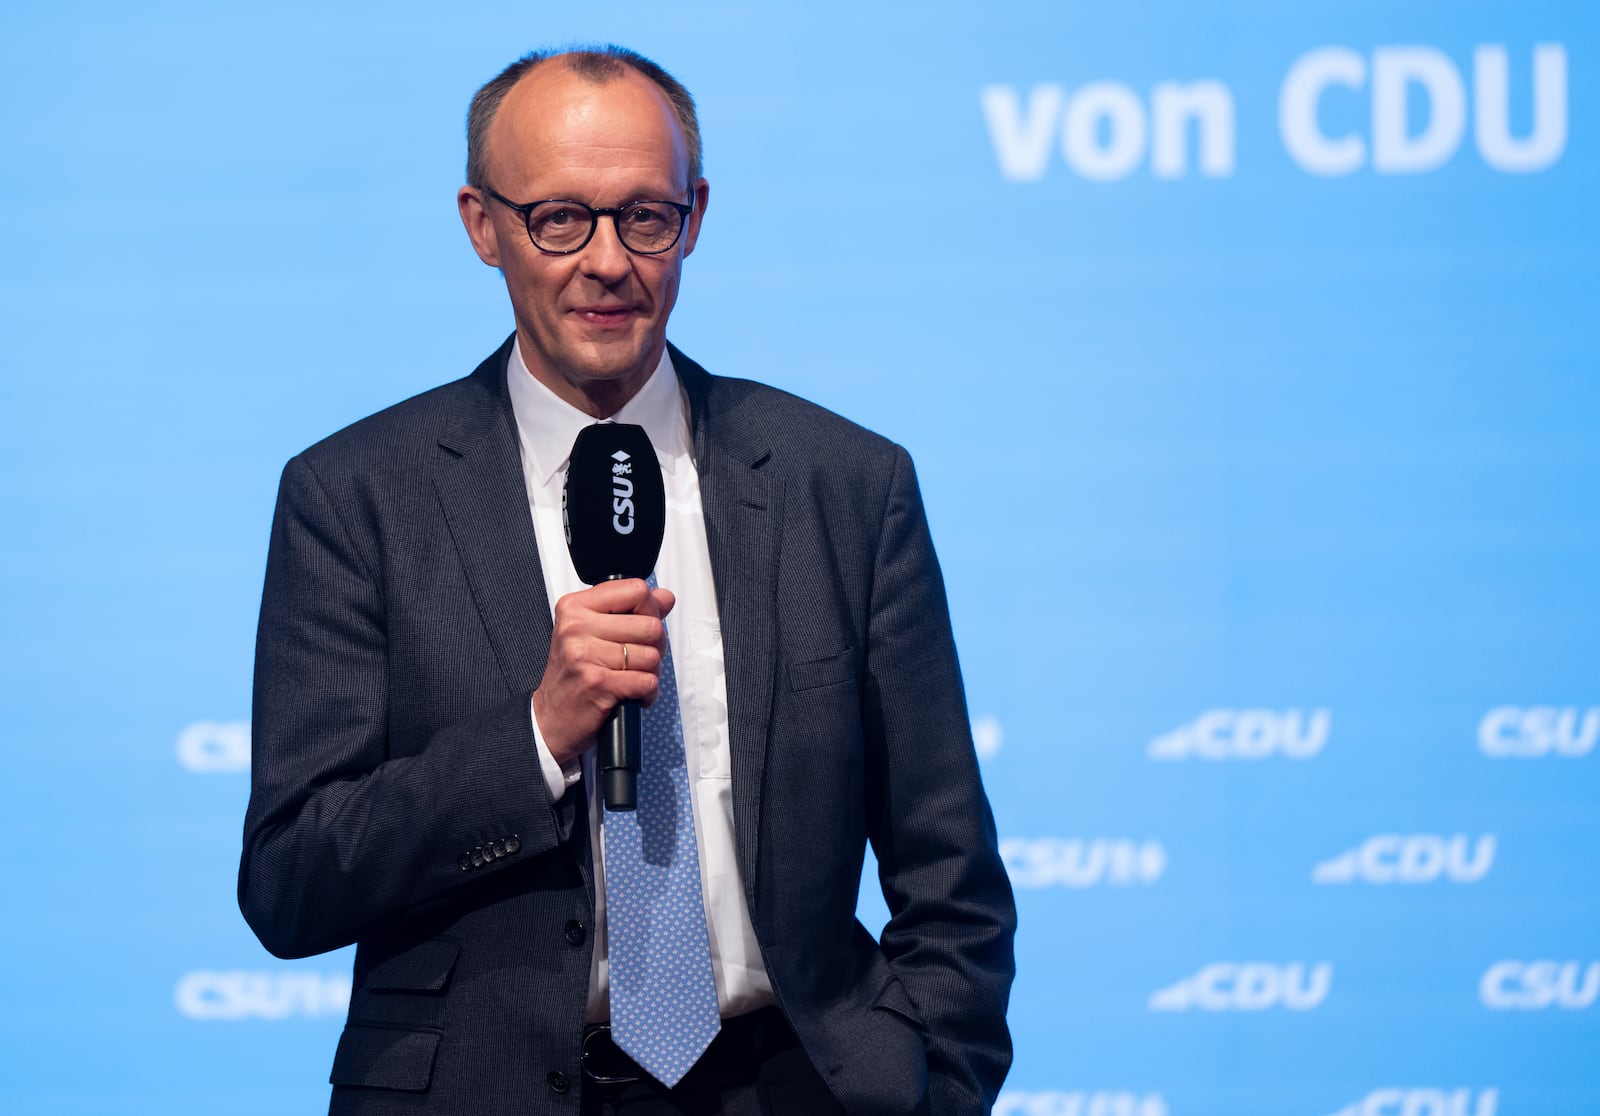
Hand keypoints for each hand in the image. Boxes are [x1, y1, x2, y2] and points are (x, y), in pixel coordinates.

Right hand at [532, 578, 673, 765]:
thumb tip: (665, 597)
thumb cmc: (573, 675)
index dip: (650, 609)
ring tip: (633, 677)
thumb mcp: (592, 632)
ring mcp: (585, 655)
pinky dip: (648, 692)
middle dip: (656, 646)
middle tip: (640, 659)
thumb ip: (630, 610)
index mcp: (575, 607)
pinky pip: (647, 681)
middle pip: (651, 625)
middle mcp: (576, 627)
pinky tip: (634, 694)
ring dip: (652, 672)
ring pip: (651, 655)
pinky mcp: (597, 683)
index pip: (635, 590)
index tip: (642, 625)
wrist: (550, 718)